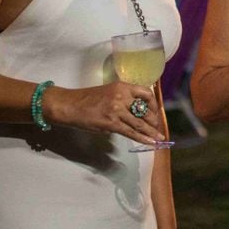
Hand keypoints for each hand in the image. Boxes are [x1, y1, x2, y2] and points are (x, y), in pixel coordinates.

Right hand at [44, 81, 166, 146]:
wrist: (69, 105)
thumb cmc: (87, 100)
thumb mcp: (108, 92)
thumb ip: (123, 99)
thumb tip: (136, 112)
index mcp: (122, 86)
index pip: (146, 93)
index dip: (153, 105)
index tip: (154, 113)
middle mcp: (122, 96)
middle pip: (145, 110)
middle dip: (153, 121)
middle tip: (157, 128)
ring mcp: (117, 110)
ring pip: (139, 123)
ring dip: (151, 132)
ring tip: (159, 138)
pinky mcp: (111, 123)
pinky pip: (131, 132)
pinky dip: (142, 138)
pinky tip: (150, 142)